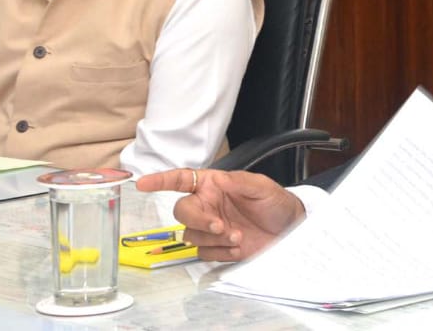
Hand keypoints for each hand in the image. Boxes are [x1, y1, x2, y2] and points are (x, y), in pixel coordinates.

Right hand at [136, 169, 305, 261]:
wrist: (290, 229)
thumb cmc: (275, 202)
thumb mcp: (261, 186)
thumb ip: (238, 182)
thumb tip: (216, 179)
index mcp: (214, 186)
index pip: (182, 180)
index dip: (160, 181)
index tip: (143, 183)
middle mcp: (208, 206)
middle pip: (182, 212)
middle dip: (197, 220)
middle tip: (219, 225)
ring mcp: (211, 228)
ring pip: (191, 235)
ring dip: (213, 238)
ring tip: (238, 235)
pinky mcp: (218, 248)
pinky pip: (204, 253)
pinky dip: (221, 251)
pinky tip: (239, 246)